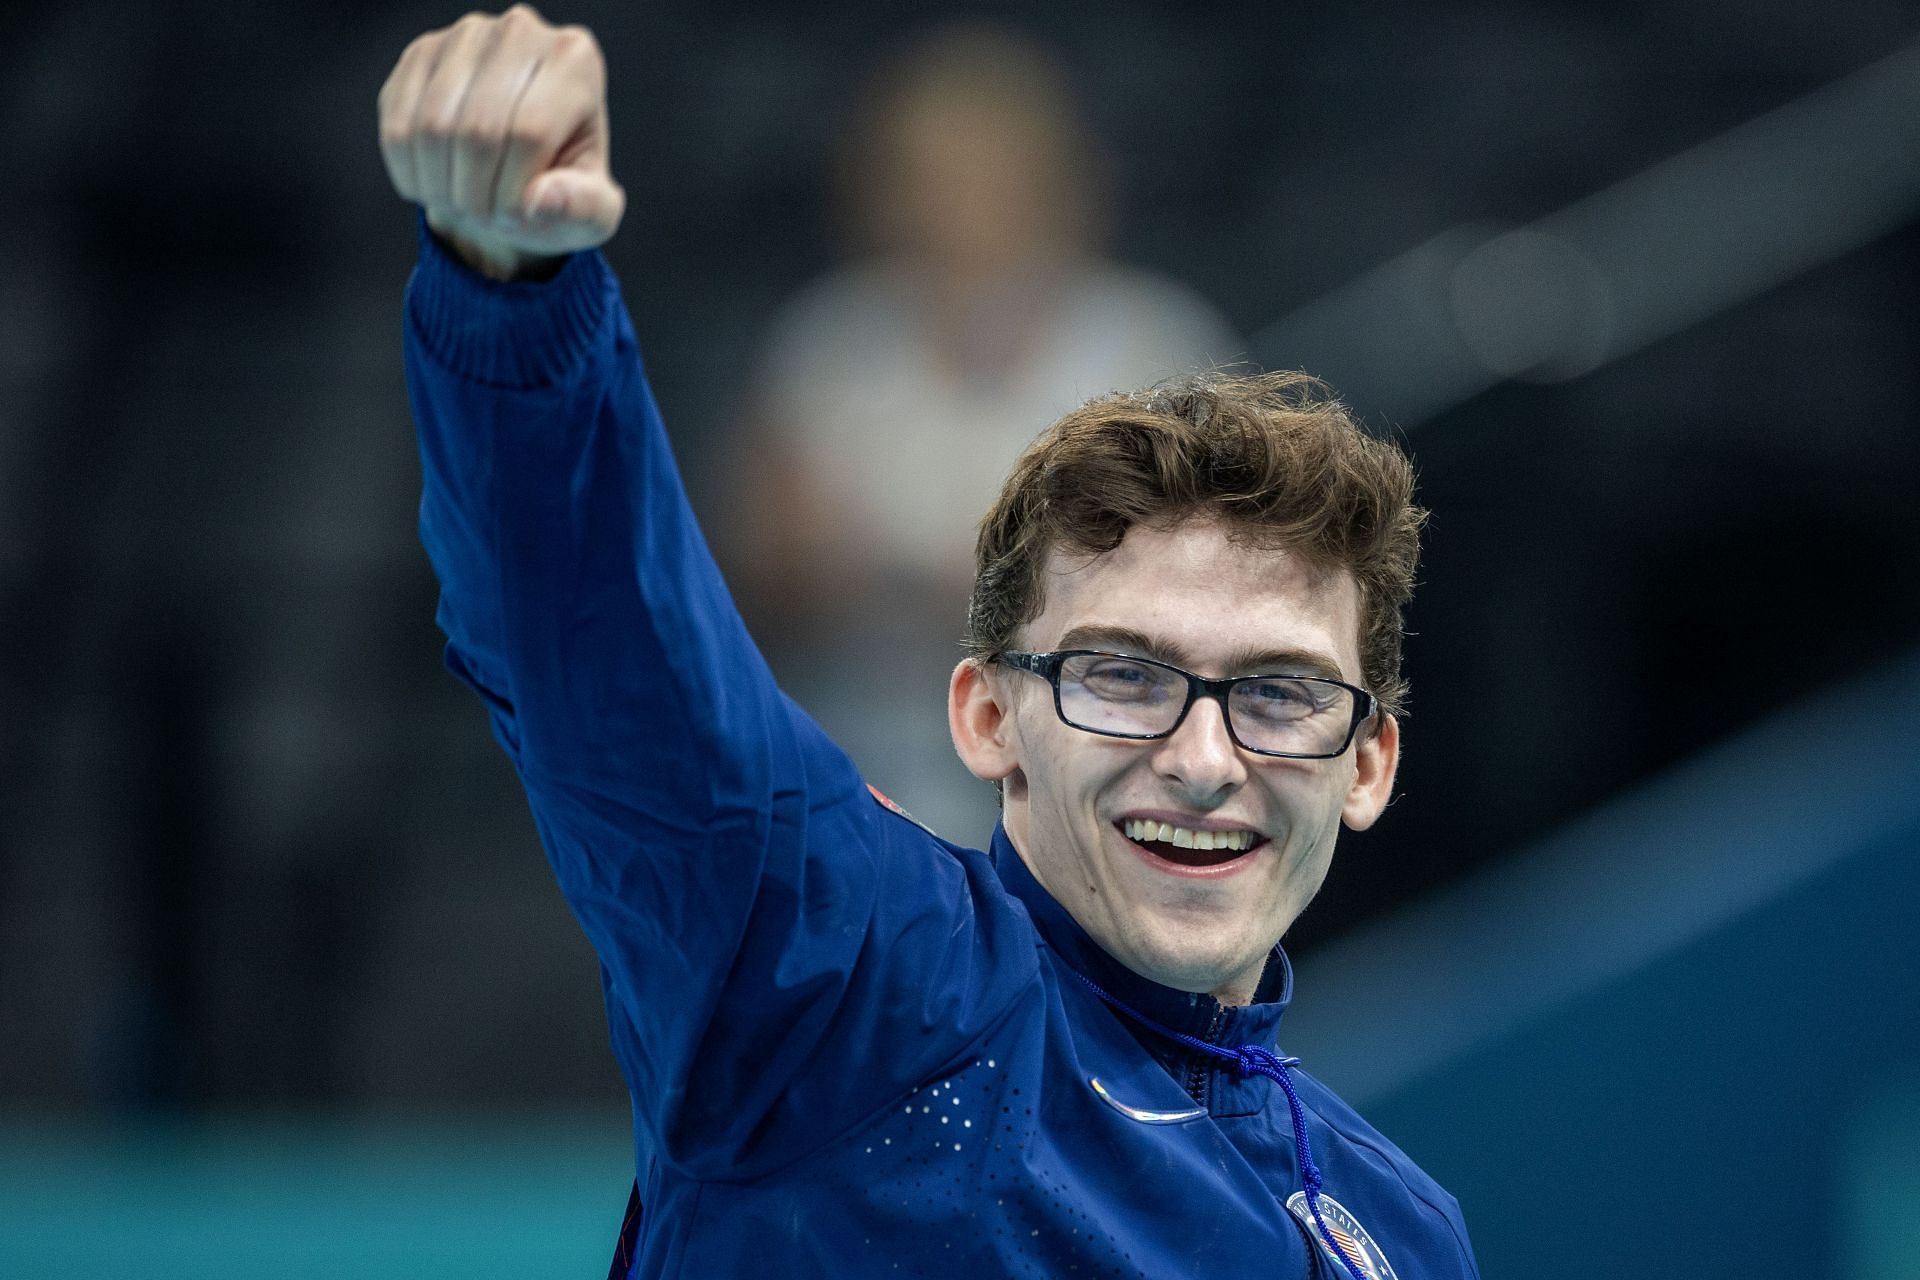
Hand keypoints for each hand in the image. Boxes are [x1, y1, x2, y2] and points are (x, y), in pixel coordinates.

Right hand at [378, 5, 623, 279]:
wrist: (514, 176)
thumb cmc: (560, 189)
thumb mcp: (593, 213)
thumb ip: (584, 209)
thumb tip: (541, 200)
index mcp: (575, 61)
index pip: (529, 133)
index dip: (513, 193)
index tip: (516, 216)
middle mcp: (520, 32)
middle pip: (478, 131)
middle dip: (475, 195)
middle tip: (484, 216)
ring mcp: (464, 37)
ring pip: (432, 128)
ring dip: (442, 188)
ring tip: (463, 203)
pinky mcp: (419, 54)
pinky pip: (398, 126)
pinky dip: (411, 173)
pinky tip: (434, 183)